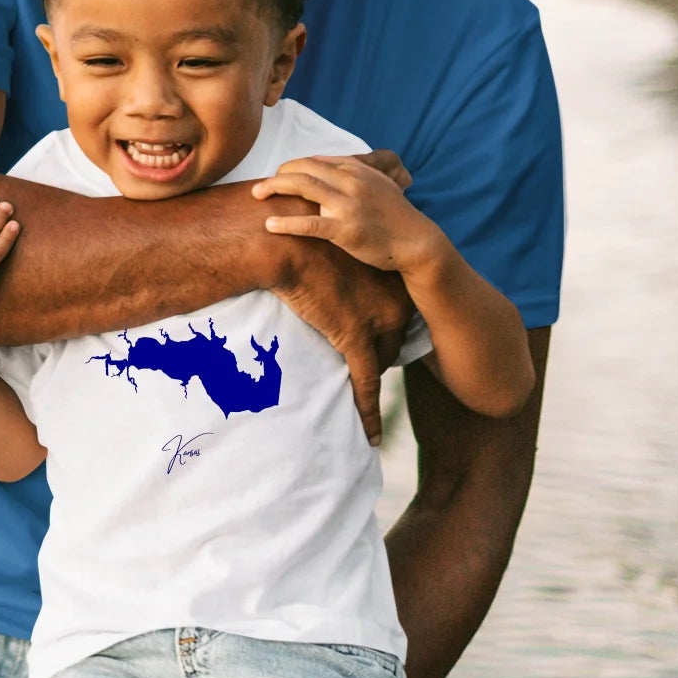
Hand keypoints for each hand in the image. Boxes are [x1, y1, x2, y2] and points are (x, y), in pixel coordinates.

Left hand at [253, 155, 443, 273]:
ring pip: (303, 187)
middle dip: (278, 174)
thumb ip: (353, 173)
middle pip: (304, 168)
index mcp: (356, 169)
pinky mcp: (346, 230)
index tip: (280, 176)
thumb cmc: (395, 215)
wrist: (416, 241)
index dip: (293, 166)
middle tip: (261, 186)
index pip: (315, 160)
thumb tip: (324, 167)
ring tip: (256, 195)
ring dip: (274, 188)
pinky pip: (309, 224)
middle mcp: (351, 181)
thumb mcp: (378, 184)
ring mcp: (348, 205)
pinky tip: (270, 225)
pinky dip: (286, 224)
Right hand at [263, 230, 411, 445]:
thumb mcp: (336, 247)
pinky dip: (368, 413)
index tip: (367, 329)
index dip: (380, 327)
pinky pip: (366, 385)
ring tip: (361, 395)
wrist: (280, 242)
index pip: (398, 315)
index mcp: (394, 276)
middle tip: (358, 354)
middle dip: (377, 350)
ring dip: (368, 373)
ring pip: (380, 362)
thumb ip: (349, 263)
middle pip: (392, 340)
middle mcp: (397, 300)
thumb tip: (339, 270)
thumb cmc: (299, 240)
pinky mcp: (356, 341)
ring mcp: (379, 323)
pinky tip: (372, 437)